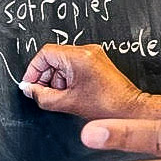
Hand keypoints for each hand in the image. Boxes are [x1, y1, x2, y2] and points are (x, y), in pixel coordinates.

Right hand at [22, 43, 143, 118]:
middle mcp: (87, 50)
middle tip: (45, 93)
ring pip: (63, 62)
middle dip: (46, 77)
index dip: (33, 70)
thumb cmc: (107, 107)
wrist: (130, 110)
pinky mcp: (96, 62)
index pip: (45, 53)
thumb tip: (29, 90)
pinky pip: (74, 65)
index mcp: (78, 56)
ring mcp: (93, 55)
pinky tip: (72, 93)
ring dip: (57, 79)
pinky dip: (67, 79)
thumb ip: (42, 96)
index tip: (30, 84)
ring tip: (63, 96)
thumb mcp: (66, 103)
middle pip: (53, 57)